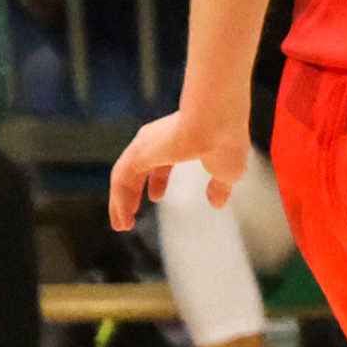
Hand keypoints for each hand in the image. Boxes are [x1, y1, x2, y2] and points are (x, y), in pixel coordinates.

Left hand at [110, 100, 254, 231]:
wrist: (217, 121)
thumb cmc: (227, 141)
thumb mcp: (227, 172)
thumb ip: (219, 187)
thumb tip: (218, 203)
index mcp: (179, 141)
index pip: (161, 163)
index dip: (158, 182)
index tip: (156, 197)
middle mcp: (158, 139)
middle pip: (138, 170)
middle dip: (132, 194)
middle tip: (128, 215)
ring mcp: (145, 145)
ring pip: (124, 177)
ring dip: (121, 203)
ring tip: (122, 225)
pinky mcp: (137, 153)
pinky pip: (121, 181)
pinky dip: (119, 201)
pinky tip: (123, 219)